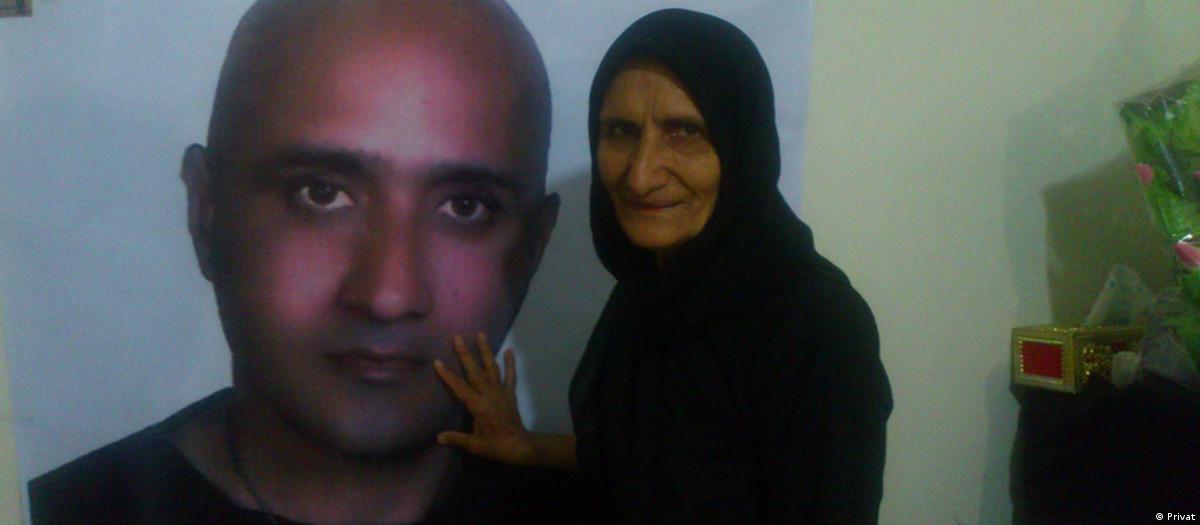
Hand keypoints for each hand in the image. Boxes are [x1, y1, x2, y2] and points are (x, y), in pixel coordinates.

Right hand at [434, 333, 536, 464]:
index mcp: (477, 405)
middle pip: (474, 371)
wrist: (519, 445)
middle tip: (458, 337)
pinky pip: (511, 375)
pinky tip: (509, 350)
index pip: (459, 387)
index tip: (438, 361)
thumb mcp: (474, 445)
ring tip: (481, 335)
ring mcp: (501, 391)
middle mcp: (489, 394)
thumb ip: (456, 439)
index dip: (448, 375)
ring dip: (485, 351)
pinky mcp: (510, 393)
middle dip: (465, 354)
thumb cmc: (495, 446)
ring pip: (491, 368)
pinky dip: (510, 363)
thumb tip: (439, 438)